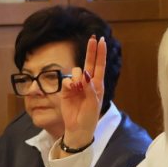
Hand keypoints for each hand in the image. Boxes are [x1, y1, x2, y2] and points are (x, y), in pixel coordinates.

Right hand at [58, 36, 106, 153]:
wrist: (77, 128)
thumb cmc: (89, 117)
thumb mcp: (93, 103)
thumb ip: (90, 88)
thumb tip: (85, 74)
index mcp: (97, 84)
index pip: (99, 66)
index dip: (100, 53)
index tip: (102, 41)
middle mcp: (87, 82)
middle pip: (89, 62)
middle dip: (90, 51)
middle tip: (92, 38)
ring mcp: (76, 85)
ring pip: (76, 71)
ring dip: (78, 78)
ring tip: (78, 89)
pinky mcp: (66, 90)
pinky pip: (67, 80)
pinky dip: (69, 84)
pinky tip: (71, 90)